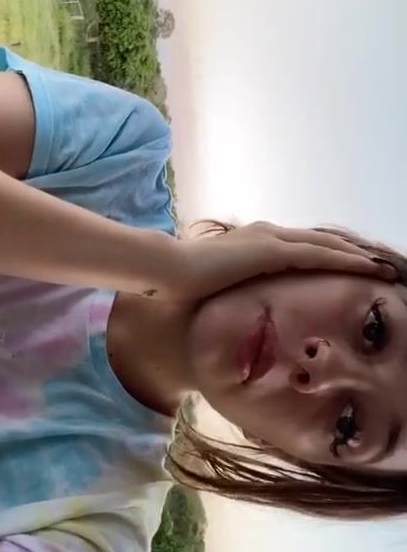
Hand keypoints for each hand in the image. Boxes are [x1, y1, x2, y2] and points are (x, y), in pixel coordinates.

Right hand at [164, 221, 396, 301]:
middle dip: (351, 255)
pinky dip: (347, 261)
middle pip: (320, 243)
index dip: (328, 257)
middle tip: (380, 266)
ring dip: (357, 257)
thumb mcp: (216, 291)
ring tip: (383, 267)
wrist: (167, 269)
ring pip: (326, 246)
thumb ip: (232, 296)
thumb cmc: (182, 287)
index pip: (301, 249)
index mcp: (254, 243)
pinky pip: (320, 256)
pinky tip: (368, 269)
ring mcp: (271, 240)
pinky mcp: (273, 251)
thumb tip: (235, 316)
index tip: (349, 269)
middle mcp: (267, 235)